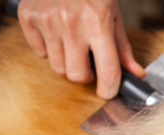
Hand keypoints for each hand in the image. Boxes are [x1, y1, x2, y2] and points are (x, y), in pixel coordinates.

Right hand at [17, 0, 145, 98]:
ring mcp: (47, 20)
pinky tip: (56, 31)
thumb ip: (123, 48)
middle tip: (88, 61)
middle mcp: (71, 23)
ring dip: (67, 61)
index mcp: (97, 22)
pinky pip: (39, 52)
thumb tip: (136, 74)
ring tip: (72, 42)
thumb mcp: (113, 14)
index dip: (109, 88)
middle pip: (76, 75)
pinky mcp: (27, 17)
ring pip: (57, 67)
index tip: (108, 92)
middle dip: (85, 74)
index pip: (107, 70)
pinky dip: (48, 48)